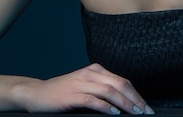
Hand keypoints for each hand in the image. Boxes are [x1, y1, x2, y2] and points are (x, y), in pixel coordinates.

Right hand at [17, 63, 153, 114]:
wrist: (37, 94)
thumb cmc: (62, 93)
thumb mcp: (85, 86)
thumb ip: (102, 90)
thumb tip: (125, 103)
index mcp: (95, 70)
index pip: (122, 81)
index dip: (136, 94)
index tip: (146, 106)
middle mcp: (90, 74)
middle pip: (120, 84)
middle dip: (135, 99)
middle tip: (145, 111)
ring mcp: (81, 83)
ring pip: (109, 91)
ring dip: (125, 103)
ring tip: (135, 112)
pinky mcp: (72, 95)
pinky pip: (93, 100)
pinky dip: (106, 106)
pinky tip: (114, 113)